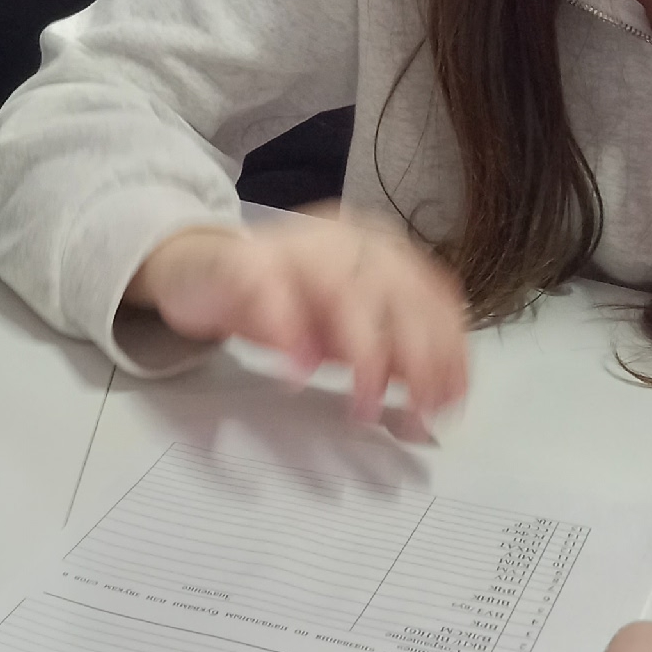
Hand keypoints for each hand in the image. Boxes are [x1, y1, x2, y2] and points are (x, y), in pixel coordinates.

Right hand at [126, 218, 466, 425]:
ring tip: (363, 406)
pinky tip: (300, 375)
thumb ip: (392, 352)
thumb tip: (440, 393)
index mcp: (380, 249)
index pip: (433, 294)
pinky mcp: (245, 261)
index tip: (451, 400)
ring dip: (364, 355)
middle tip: (416, 413)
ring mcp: (296, 246)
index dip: (450, 349)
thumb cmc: (283, 302)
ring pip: (345, 292)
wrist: (200, 272)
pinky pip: (273, 292)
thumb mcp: (348, 331)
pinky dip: (291, 334)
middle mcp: (346, 238)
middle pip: (399, 292)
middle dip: (418, 358)